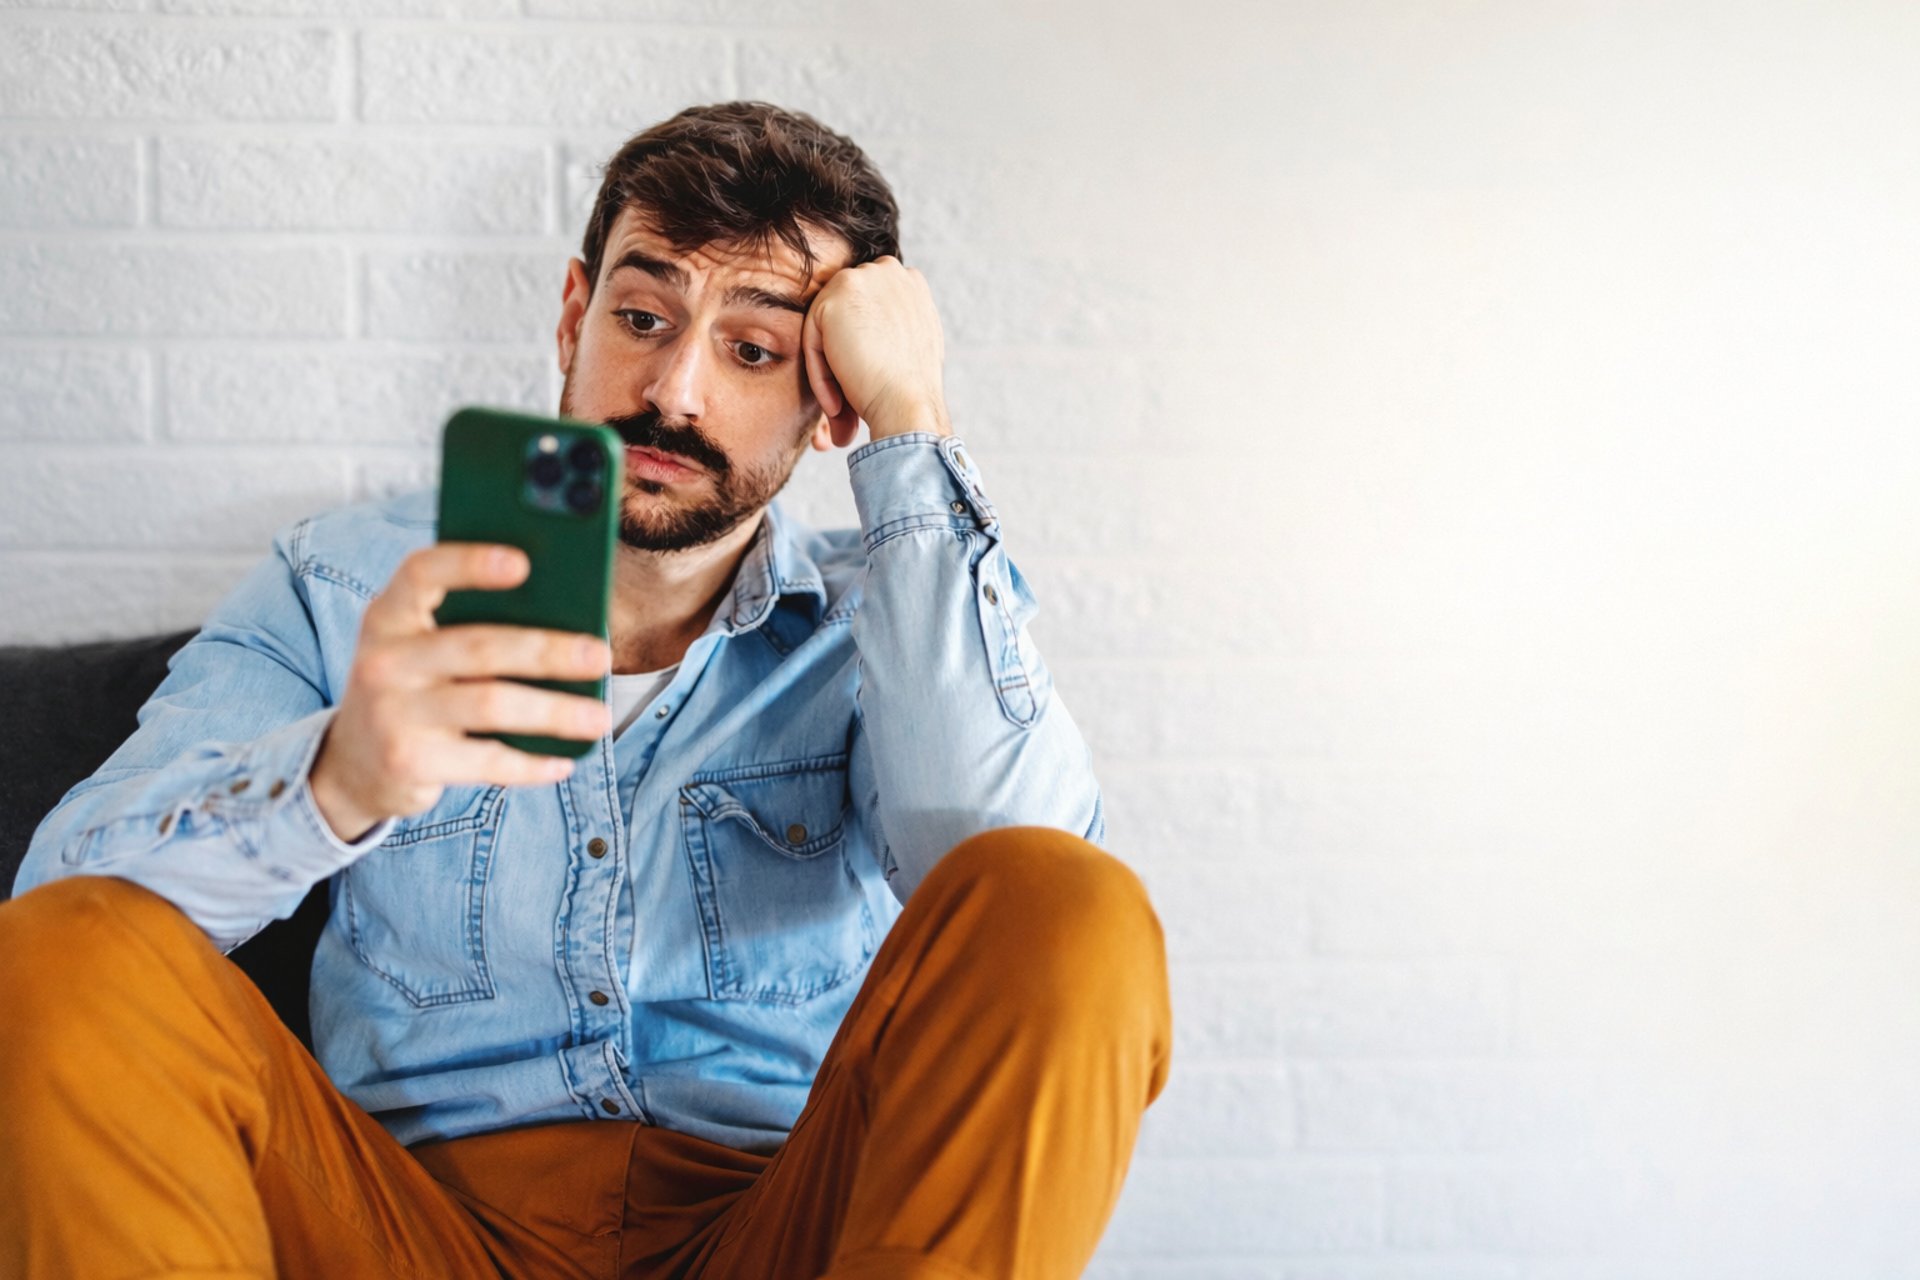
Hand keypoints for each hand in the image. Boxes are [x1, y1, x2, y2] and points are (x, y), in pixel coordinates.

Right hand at [308, 543, 612, 842]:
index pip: (422, 573)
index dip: (471, 563)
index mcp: (388, 615)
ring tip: (598, 718)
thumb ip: (468, 624)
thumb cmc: (413, 687)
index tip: (523, 562)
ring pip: (492, 704)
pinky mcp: (407, 761)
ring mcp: (392, 713)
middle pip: (479, 646)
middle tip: (600, 657)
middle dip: (548, 650)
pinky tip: (563, 761)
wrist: (353, 764)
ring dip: (554, 712)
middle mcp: (383, 660)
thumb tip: (566, 618)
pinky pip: (487, 759)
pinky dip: (531, 764)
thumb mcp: (420, 647)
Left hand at [800, 255, 952, 447]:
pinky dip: (819, 376)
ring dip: (829, 368)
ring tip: (840, 409)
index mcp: (910, 281)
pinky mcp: (836, 297)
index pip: (866, 309)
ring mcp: (862, 279)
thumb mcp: (911, 345)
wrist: (909, 404)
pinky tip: (836, 405)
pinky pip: (811, 339)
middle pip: (844, 314)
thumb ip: (890, 327)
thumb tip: (865, 340)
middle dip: (840, 355)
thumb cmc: (912, 389)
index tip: (860, 386)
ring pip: (825, 327)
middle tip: (843, 403)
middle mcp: (888, 270)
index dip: (860, 348)